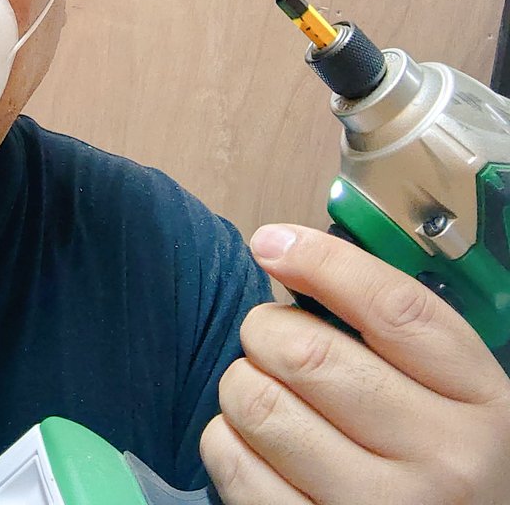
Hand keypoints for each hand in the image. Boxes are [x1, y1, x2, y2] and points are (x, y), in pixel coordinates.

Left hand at [199, 224, 509, 503]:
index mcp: (480, 402)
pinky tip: (255, 442)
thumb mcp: (450, 391)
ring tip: (266, 393)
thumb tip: (281, 250)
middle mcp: (443, 462)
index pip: (391, 307)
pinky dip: (225, 438)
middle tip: (270, 340)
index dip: (318, 260)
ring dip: (242, 383)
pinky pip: (233, 462)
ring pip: (258, 404)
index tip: (270, 243)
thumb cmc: (437, 457)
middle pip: (307, 352)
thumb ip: (387, 327)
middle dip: (265, 330)